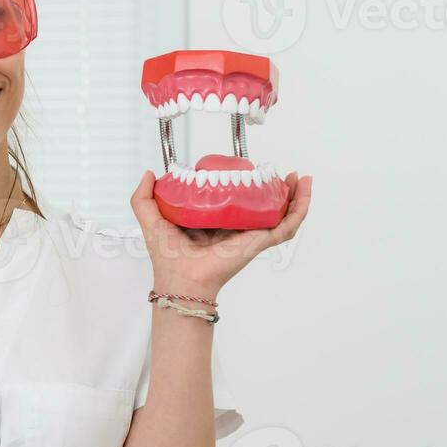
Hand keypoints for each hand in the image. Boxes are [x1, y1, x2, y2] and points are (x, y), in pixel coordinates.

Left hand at [128, 170, 312, 297]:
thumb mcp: (151, 219)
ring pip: (282, 214)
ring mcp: (251, 235)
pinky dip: (299, 210)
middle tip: (281, 172)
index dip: (248, 184)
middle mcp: (236, 228)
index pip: (237, 200)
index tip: (252, 168)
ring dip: (296, 196)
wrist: (180, 277)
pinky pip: (286, 226)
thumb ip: (143, 197)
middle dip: (278, 188)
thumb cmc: (166, 255)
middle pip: (264, 205)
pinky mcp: (260, 242)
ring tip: (301, 179)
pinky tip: (303, 193)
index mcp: (216, 221)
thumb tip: (150, 173)